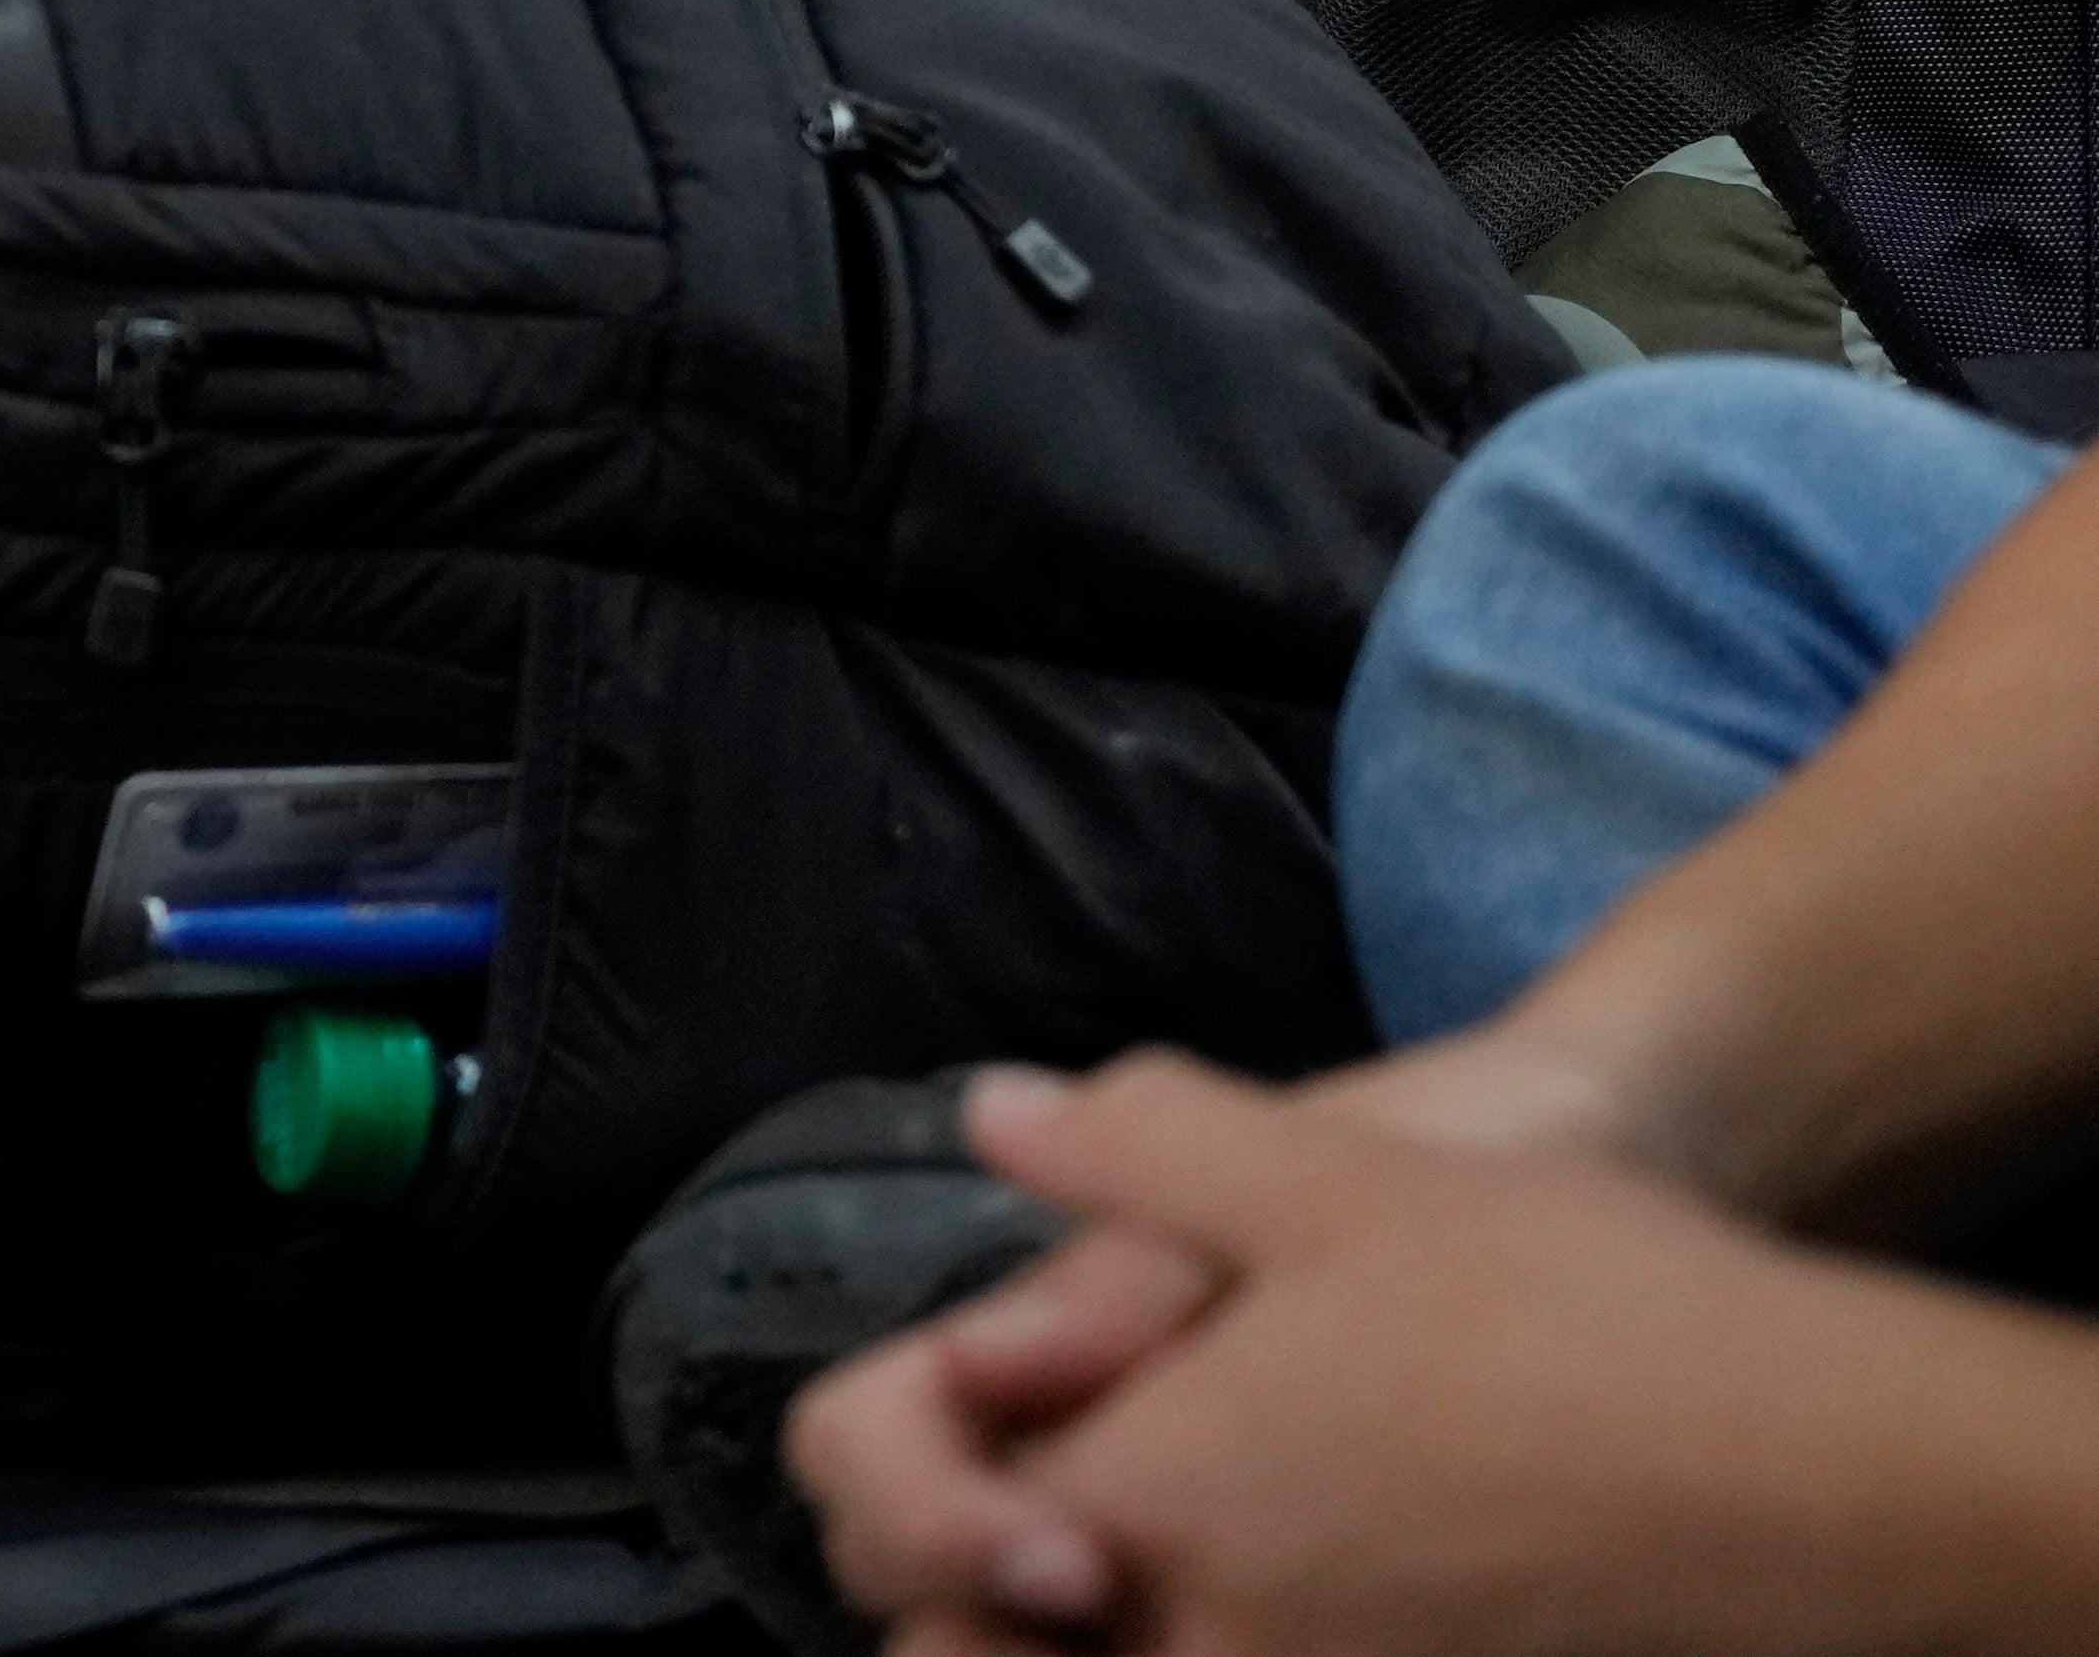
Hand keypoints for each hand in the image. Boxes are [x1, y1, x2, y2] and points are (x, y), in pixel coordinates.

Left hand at [797, 1052, 2098, 1656]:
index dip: (905, 1470)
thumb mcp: (1325, 1169)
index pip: (905, 1523)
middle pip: (971, 1648)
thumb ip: (1127, 1145)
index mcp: (1147, 1494)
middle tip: (1019, 1504)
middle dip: (969, 1579)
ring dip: (1086, 1621)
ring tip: (1115, 1540)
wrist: (1814, 1461)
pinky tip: (1249, 1579)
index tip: (967, 1417)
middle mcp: (1210, 1630)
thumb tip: (997, 1116)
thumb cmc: (1574, 1306)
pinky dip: (1204, 1639)